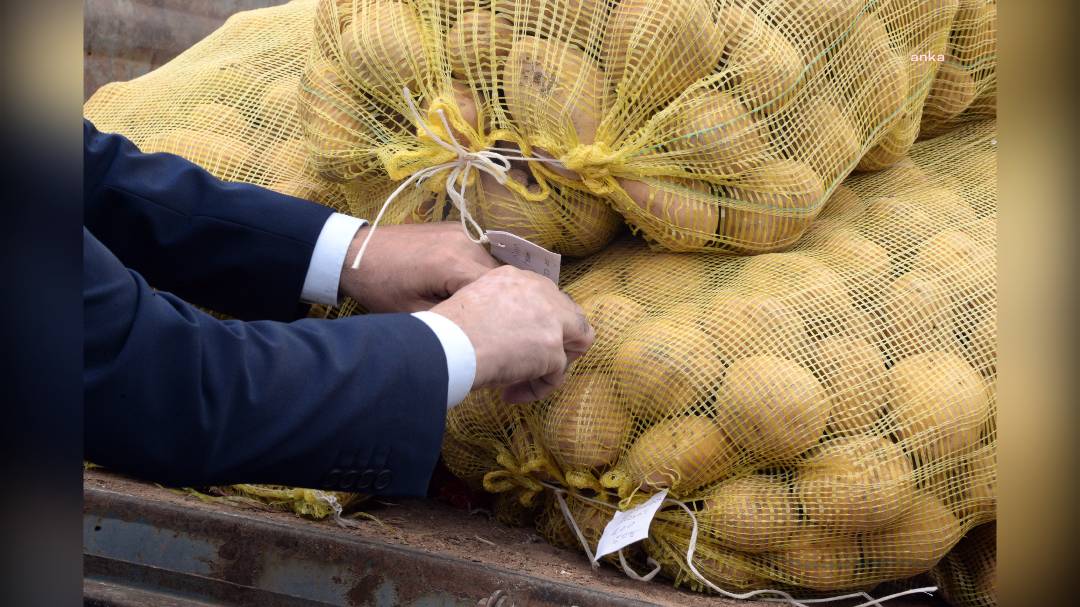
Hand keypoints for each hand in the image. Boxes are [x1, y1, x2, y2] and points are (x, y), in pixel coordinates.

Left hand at [340, 222, 499, 312]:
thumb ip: (453, 318)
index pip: (496, 292)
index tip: (488, 330)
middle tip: (480, 321)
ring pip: (489, 265)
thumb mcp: (415, 313)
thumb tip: (479, 328)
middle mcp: (464, 242)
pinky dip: (474, 270)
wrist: (354, 253)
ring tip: (468, 303)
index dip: (495, 313)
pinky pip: (477, 253)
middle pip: (497, 276)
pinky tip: (458, 285)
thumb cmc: (380, 286)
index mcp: (454, 264)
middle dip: (492, 298)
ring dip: (484, 284)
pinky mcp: (455, 228)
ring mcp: (461, 231)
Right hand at [431, 265, 594, 402]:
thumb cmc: (449, 330)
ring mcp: (551, 319)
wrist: (448, 344)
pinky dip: (536, 389)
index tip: (518, 343)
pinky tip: (511, 394)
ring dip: (555, 366)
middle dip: (560, 342)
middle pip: (572, 317)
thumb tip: (509, 335)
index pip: (547, 299)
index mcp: (518, 278)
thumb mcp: (477, 304)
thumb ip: (503, 310)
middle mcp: (541, 291)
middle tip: (536, 363)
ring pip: (577, 343)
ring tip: (525, 381)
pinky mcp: (553, 348)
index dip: (540, 325)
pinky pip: (556, 376)